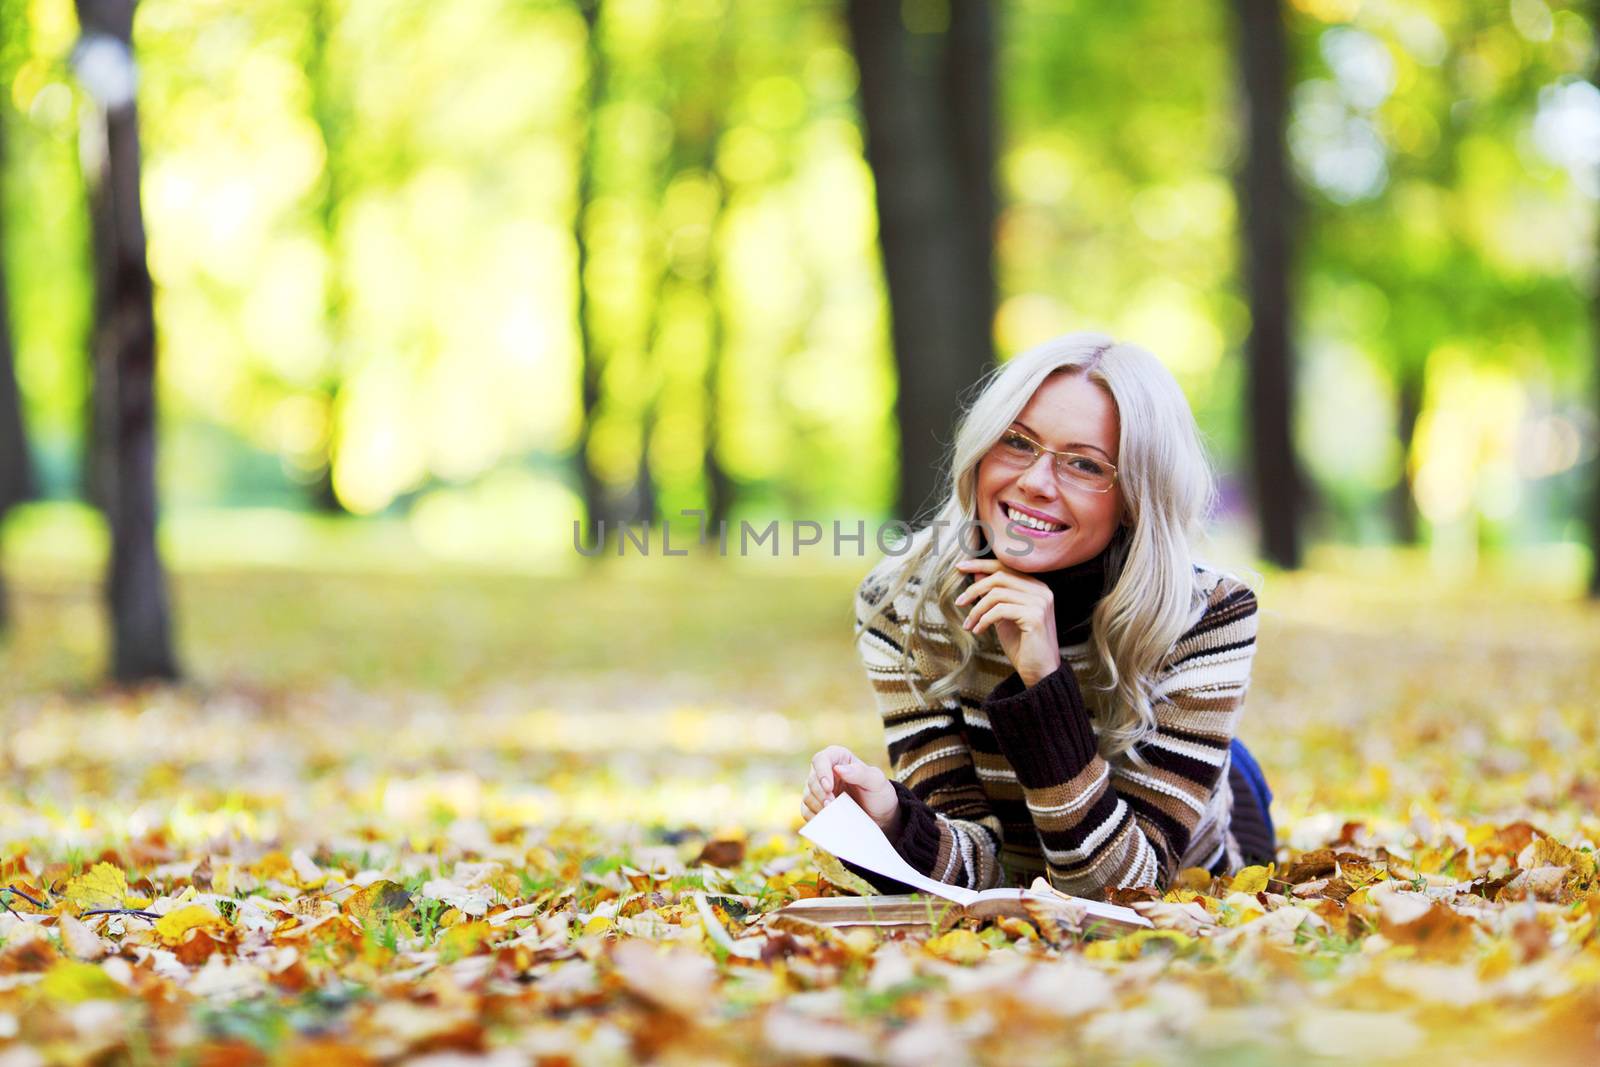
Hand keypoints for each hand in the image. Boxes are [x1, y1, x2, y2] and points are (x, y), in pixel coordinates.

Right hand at [800, 745, 901, 834]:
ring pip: (807, 796)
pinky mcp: (817, 807)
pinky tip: (826, 821)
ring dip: (817, 806)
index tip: (829, 787)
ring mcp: (819, 790)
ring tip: (832, 814)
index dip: (821, 772)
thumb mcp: (876, 781)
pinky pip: (806, 811)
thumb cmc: (879, 793)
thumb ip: (860, 773)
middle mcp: (825, 772)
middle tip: (832, 804)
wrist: (881, 816)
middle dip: (820, 794)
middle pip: (812, 780)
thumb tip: (838, 769)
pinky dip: (814, 817)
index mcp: (838, 758)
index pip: (820, 759)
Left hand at [954, 557, 1060, 687]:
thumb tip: (977, 574)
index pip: (1006, 566)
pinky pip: (1000, 610)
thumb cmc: (1022, 645)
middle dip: (975, 589)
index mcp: (1036, 586)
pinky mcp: (1035, 616)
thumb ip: (994, 595)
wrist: (1039, 672)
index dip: (981, 564)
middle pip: (1000, 576)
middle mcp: (1041, 590)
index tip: (960, 568)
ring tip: (969, 624)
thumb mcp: (1003, 616)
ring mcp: (1040, 602)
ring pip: (997, 594)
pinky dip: (984, 619)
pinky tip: (978, 630)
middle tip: (959, 603)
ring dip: (977, 609)